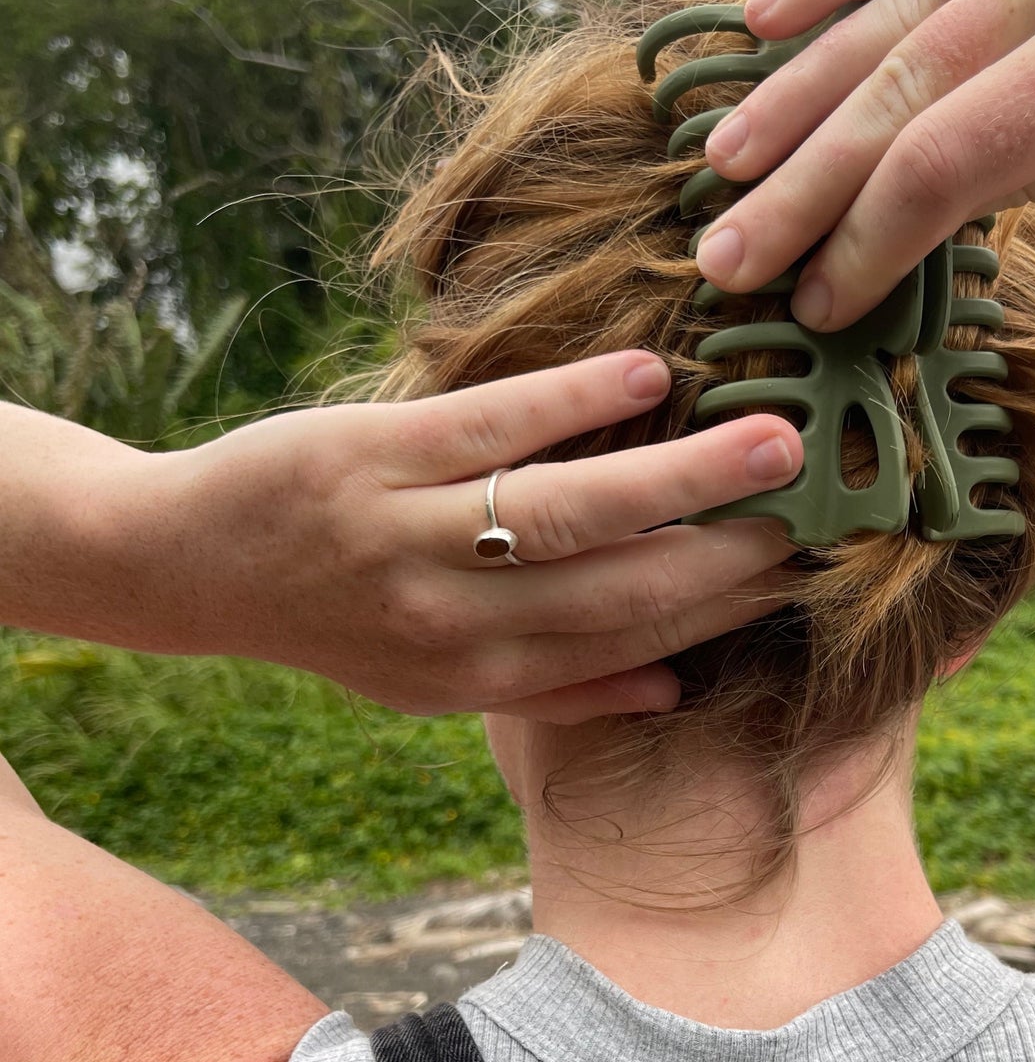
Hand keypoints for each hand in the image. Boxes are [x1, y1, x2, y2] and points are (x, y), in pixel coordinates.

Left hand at [85, 352, 802, 719]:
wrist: (190, 563)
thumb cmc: (336, 617)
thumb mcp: (434, 684)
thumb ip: (555, 690)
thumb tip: (676, 687)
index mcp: (476, 678)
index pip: (629, 643)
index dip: (723, 608)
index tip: (803, 569)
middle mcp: (449, 622)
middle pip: (617, 586)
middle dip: (727, 547)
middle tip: (818, 500)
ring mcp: (406, 536)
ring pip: (566, 510)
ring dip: (678, 474)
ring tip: (770, 439)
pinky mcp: (368, 456)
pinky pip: (488, 428)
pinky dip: (570, 400)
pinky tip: (646, 371)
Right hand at [696, 0, 1034, 329]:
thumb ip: (1029, 172)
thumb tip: (894, 212)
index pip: (951, 156)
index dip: (868, 238)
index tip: (814, 303)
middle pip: (901, 83)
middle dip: (802, 182)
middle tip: (724, 253)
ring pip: (895, 3)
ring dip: (795, 90)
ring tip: (721, 161)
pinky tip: (761, 20)